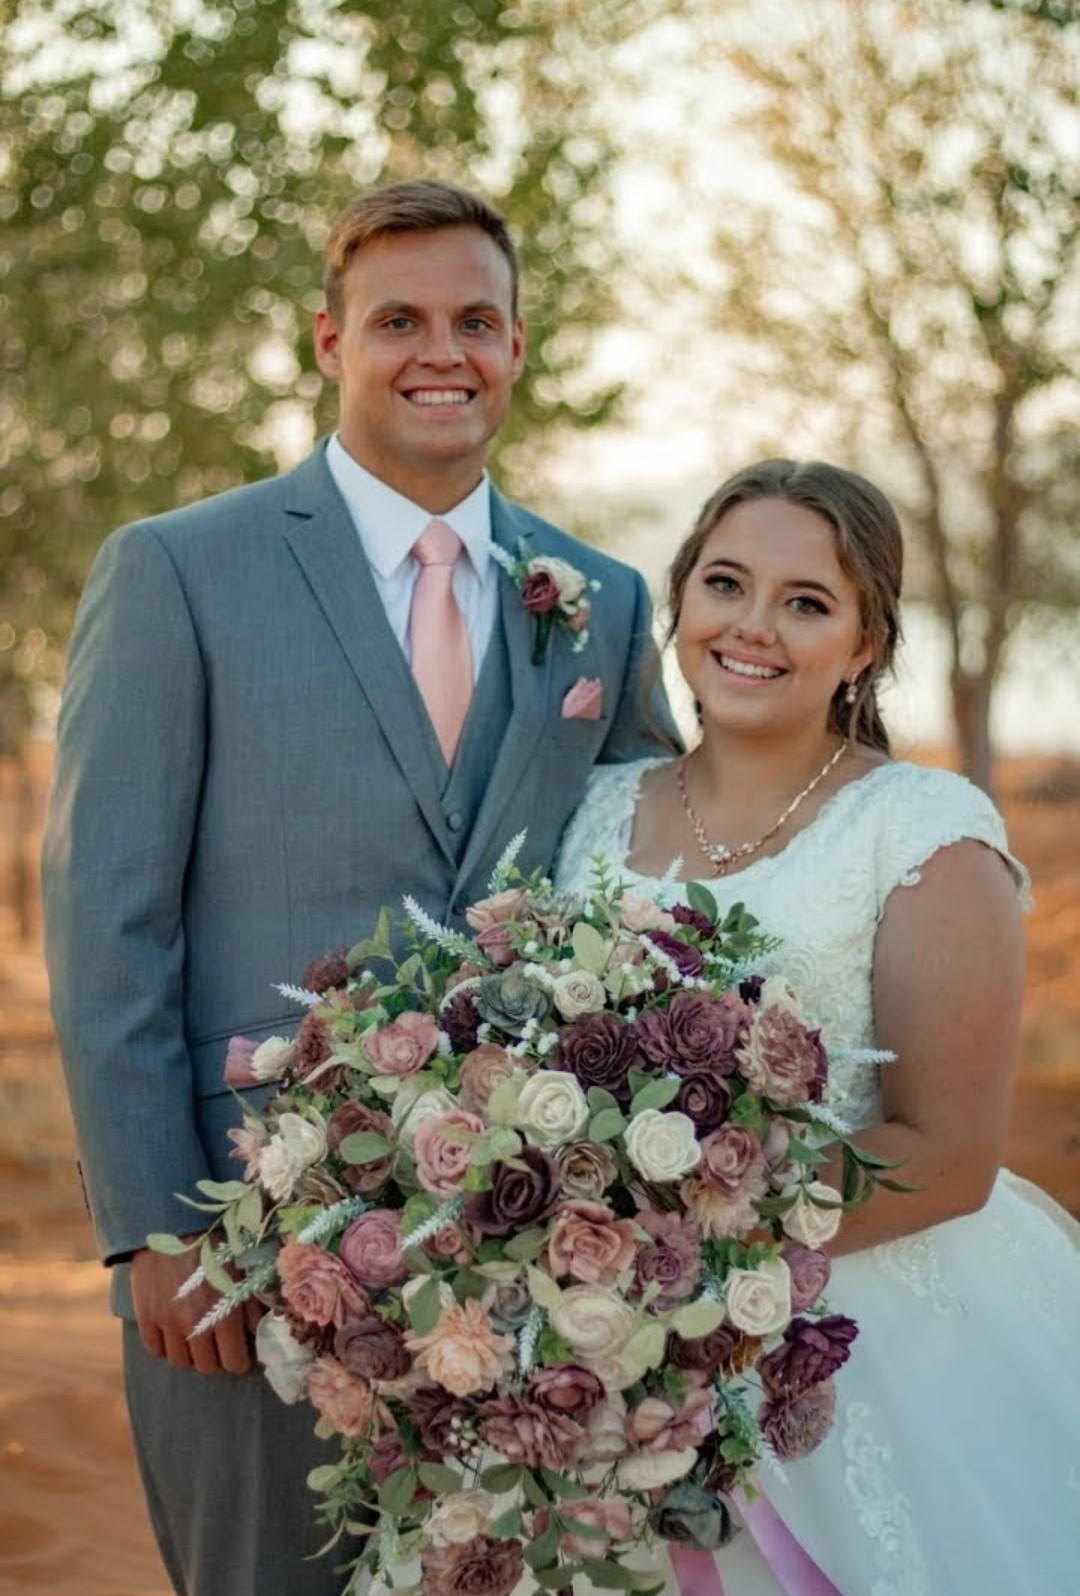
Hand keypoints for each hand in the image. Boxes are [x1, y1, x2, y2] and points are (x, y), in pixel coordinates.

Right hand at [130, 1243, 263, 1374]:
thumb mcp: (241, 1269)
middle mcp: (194, 1325)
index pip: (234, 1362)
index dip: (239, 1359)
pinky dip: (165, 1346)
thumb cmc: (214, 1242)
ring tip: (195, 1338)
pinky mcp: (145, 1316)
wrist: (173, 1221)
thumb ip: (251, 1303)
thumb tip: (261, 1329)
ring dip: (190, 1354)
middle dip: (216, 1358)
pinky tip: (172, 1332)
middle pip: (207, 1367)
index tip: (240, 1352)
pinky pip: (154, 1350)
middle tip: (218, 1344)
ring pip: (180, 1362)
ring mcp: (167, 1323)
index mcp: (224, 1314)